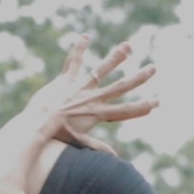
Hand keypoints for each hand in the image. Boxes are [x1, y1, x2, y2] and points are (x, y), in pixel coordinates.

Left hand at [21, 35, 158, 155]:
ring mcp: (80, 87)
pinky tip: (85, 35)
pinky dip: (79, 48)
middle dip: (139, 78)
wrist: (37, 124)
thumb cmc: (56, 135)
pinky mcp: (66, 79)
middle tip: (153, 68)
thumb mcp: (78, 141)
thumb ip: (96, 147)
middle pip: (120, 87)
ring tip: (128, 46)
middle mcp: (92, 98)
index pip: (124, 111)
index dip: (141, 107)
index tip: (156, 102)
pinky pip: (74, 61)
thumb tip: (113, 158)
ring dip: (116, 57)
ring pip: (101, 69)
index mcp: (96, 113)